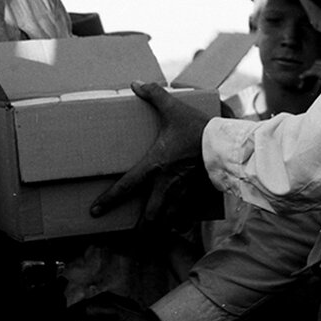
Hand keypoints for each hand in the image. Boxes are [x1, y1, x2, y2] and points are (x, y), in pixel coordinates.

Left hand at [90, 81, 210, 224]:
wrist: (226, 144)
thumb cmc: (197, 128)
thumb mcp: (174, 109)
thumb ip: (154, 95)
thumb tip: (135, 83)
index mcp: (154, 165)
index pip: (125, 187)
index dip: (108, 201)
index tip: (95, 212)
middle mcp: (165, 184)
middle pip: (148, 216)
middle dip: (138, 230)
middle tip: (129, 237)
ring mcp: (182, 192)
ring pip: (166, 220)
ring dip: (157, 230)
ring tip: (150, 237)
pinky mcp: (197, 194)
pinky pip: (185, 215)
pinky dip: (179, 222)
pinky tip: (176, 226)